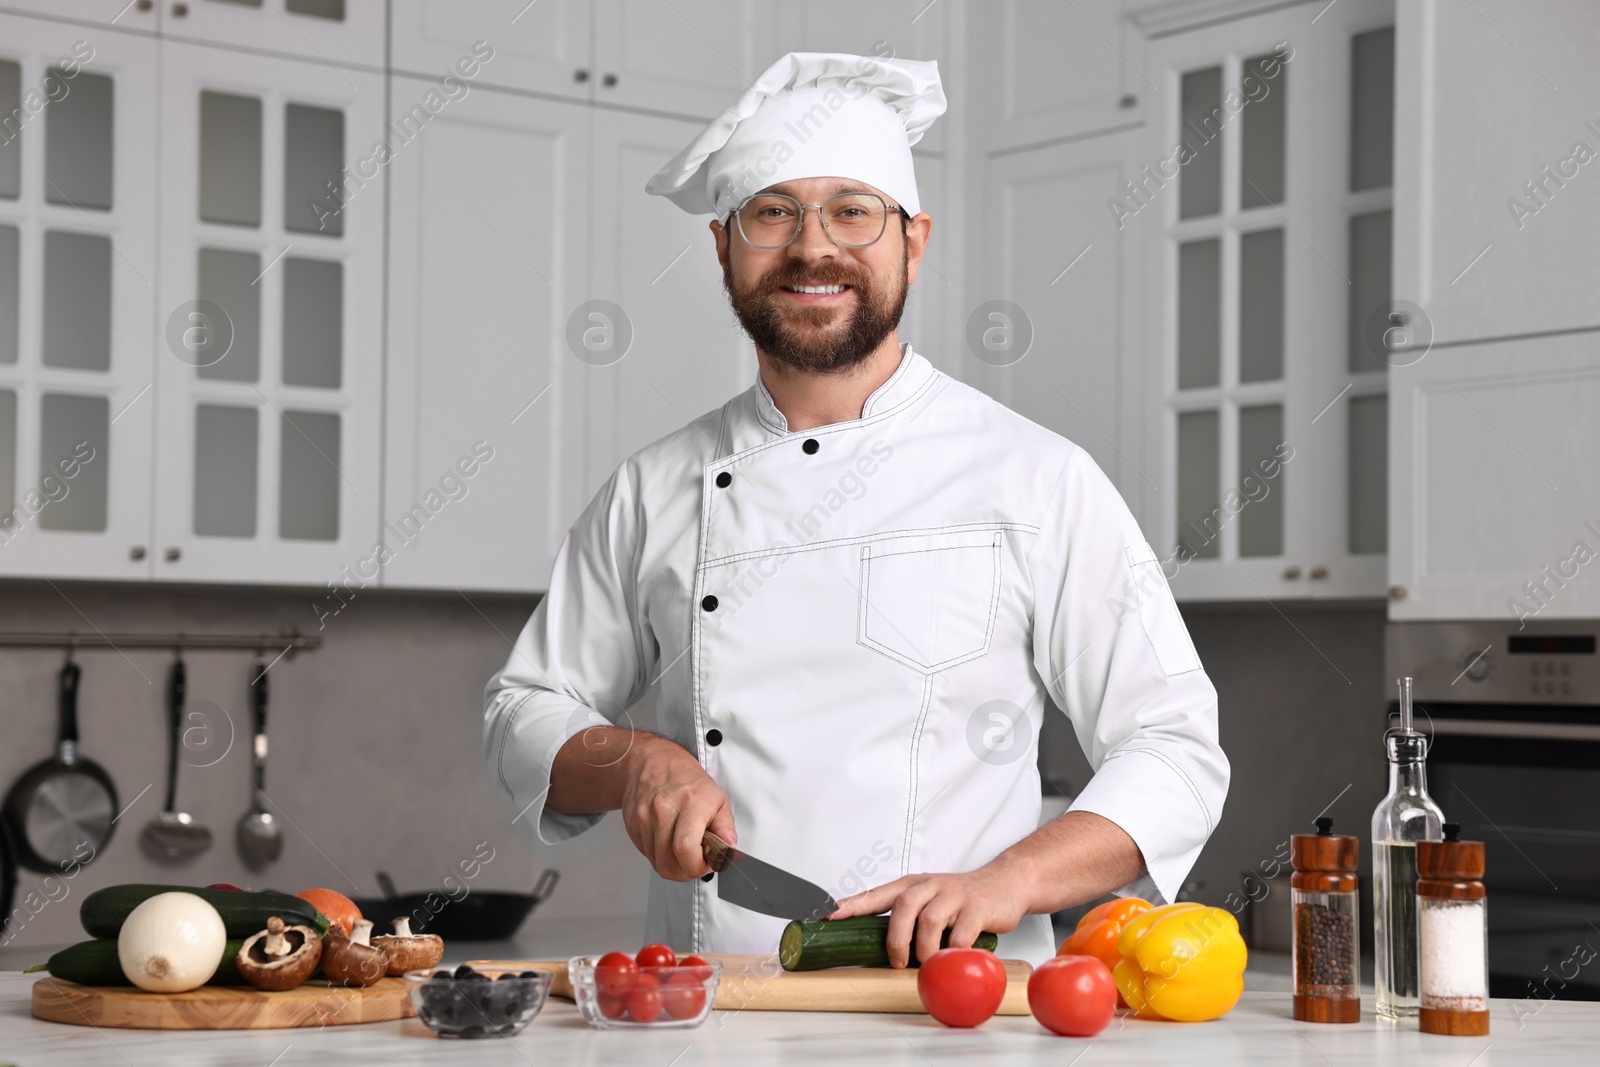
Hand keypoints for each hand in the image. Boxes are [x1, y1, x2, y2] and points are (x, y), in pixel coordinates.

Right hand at [618, 733, 736, 881]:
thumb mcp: (717, 798)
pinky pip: (645, 852)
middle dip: (685, 872)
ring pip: (656, 862)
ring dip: (671, 863)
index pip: (686, 849)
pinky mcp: (631, 822)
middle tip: (695, 862)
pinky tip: (666, 838)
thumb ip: (726, 829)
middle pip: (668, 864)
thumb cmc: (687, 779)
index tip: (706, 864)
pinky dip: (657, 853)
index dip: (697, 867)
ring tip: (682, 848)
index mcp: (690, 804)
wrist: (652, 760)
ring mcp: (643, 816)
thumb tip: (729, 851)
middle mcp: (663, 810)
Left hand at [828, 864, 1031, 967]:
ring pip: (930, 920)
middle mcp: (930, 885)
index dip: (850, 905)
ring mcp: (954, 895)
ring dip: (924, 948)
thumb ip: (905, 920)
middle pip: (902, 905)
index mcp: (912, 885)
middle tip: (897, 962)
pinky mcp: (977, 907)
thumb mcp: (928, 901)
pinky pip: (961, 934)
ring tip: (927, 963)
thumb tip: (875, 951)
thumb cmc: (960, 899)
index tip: (825, 915)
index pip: (874, 894)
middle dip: (895, 938)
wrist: (1004, 884)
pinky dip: (954, 951)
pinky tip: (954, 958)